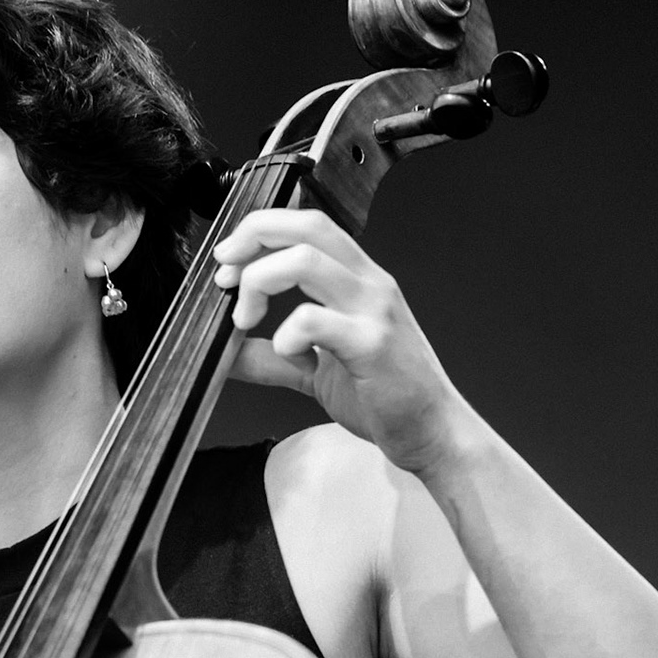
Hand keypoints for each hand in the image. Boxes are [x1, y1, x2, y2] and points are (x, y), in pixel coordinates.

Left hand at [212, 208, 473, 474]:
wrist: (433, 432)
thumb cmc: (385, 397)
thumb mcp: (316, 370)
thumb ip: (272, 357)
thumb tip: (226, 353)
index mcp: (358, 280)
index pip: (307, 226)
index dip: (260, 232)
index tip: (228, 263)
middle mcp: (368, 284)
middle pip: (305, 226)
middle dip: (252, 238)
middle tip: (224, 275)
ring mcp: (372, 311)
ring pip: (304, 260)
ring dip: (259, 282)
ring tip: (245, 320)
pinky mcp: (372, 345)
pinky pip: (314, 321)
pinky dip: (284, 335)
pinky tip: (289, 355)